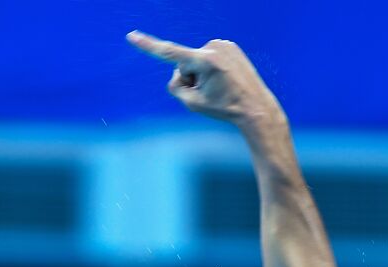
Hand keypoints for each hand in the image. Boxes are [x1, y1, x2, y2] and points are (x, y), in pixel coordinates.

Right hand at [127, 30, 284, 130]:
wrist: (256, 108)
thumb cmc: (225, 108)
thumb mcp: (193, 104)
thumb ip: (175, 86)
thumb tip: (177, 72)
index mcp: (205, 61)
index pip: (169, 53)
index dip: (148, 46)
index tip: (131, 36)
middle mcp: (214, 47)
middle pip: (185, 64)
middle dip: (192, 79)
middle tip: (212, 93)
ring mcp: (223, 44)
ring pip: (198, 61)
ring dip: (203, 75)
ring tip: (222, 88)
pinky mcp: (230, 45)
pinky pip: (210, 58)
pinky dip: (213, 69)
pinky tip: (226, 80)